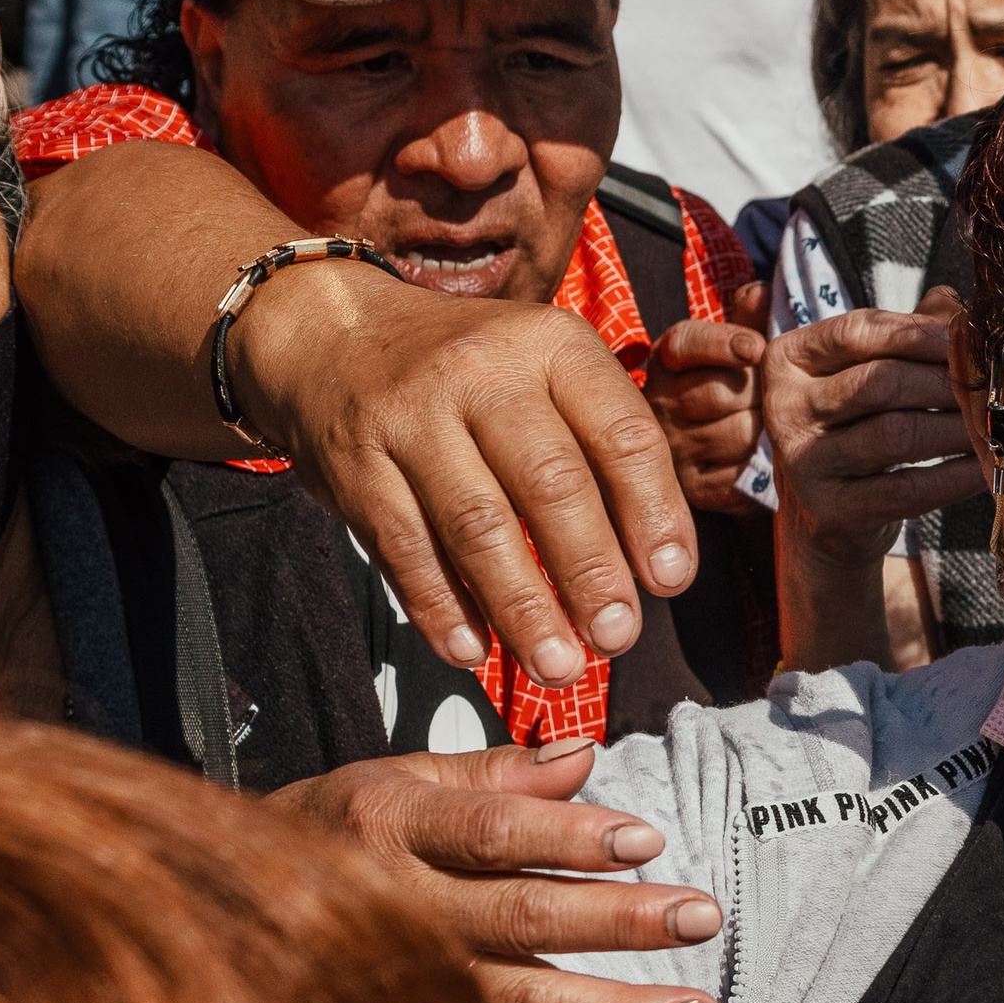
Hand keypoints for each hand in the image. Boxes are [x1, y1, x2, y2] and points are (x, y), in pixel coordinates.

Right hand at [240, 275, 693, 692]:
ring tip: (559, 667)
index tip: (672, 581)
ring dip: (523, 607)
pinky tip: (472, 651)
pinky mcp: (353, 465)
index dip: (655, 513)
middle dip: (590, 573)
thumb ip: (602, 448)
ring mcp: (411, 418)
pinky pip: (403, 548)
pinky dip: (440, 608)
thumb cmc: (474, 374)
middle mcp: (483, 373)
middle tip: (617, 638)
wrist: (331, 335)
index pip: (621, 434)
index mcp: (552, 347)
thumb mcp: (547, 372)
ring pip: (477, 525)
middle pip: (551, 484)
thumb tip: (657, 563)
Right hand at [270, 741, 724, 1002]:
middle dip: (618, 923)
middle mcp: (389, 909)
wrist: (220, 915)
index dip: (571, 838)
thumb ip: (498, 773)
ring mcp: (397, 988)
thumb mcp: (398, 779)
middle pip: (517, 921)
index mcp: (386, 827)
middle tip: (702, 915)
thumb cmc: (336, 832)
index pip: (492, 833)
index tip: (650, 839)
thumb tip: (586, 757)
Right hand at [648, 279, 770, 515]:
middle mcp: (660, 404)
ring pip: (737, 434)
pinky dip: (764, 468)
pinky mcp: (696, 490)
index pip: (684, 343)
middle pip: (720, 391)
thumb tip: (762, 290)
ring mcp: (674, 450)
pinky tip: (773, 461)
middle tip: (781, 395)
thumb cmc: (735, 390)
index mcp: (668, 361)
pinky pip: (740, 477)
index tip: (756, 347)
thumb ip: (749, 320)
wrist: (723, 459)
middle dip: (759, 391)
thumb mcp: (737, 351)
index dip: (721, 342)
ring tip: (778, 428)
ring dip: (768, 430)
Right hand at [764, 285, 986, 572]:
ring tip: (992, 423)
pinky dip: (953, 476)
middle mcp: (786, 408)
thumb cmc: (853, 428)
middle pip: (880, 383)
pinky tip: (981, 465)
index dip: (917, 332)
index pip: (856, 331)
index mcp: (790, 359)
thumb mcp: (864, 373)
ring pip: (896, 435)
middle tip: (989, 388)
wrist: (824, 517)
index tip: (965, 339)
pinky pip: (907, 489)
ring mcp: (804, 463)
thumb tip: (953, 303)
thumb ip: (904, 335)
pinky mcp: (832, 511)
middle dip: (946, 383)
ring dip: (957, 428)